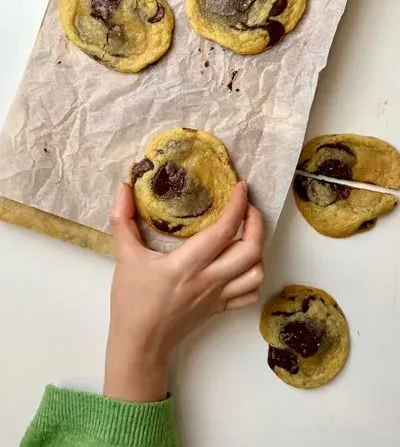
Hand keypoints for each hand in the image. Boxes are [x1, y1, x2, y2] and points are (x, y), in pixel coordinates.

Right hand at [104, 181, 264, 402]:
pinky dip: (253, 275)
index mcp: (187, 265)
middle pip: (251, 250)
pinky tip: (243, 263)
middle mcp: (209, 279)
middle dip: (256, 224)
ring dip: (258, 249)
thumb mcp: (125, 258)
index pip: (224, 230)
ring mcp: (218, 296)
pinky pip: (250, 293)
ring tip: (247, 233)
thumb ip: (123, 221)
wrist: (139, 344)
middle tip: (247, 207)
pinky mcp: (220, 308)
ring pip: (256, 273)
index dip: (238, 206)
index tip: (240, 188)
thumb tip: (124, 189)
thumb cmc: (132, 301)